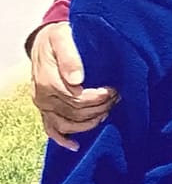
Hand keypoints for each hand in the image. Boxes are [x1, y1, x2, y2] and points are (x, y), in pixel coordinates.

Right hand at [30, 23, 117, 150]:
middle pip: (76, 112)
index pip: (78, 98)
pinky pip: (51, 130)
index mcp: (48, 81)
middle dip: (99, 108)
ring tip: (106, 114)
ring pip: (67, 124)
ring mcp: (44, 106)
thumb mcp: (62, 37)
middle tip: (116, 99)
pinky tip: (76, 146)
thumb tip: (77, 79)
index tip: (114, 91)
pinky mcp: (45, 110)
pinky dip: (63, 140)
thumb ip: (69, 56)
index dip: (99, 98)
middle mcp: (43, 97)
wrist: (45, 42)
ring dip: (89, 123)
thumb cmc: (58, 38)